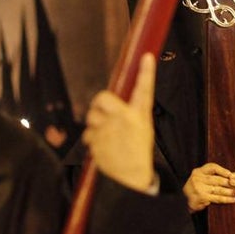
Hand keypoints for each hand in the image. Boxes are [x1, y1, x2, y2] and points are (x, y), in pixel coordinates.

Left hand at [83, 53, 157, 193]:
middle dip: (99, 104)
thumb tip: (115, 102)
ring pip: (91, 117)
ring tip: (106, 136)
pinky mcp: (96, 140)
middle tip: (102, 111)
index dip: (146, 72)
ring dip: (95, 124)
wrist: (131, 176)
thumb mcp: (143, 129)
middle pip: (102, 98)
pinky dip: (92, 140)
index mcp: (140, 114)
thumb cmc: (138, 150)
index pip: (145, 89)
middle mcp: (124, 118)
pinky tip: (103, 147)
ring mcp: (109, 129)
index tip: (147, 57)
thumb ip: (131, 113)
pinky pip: (88, 134)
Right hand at [183, 163, 234, 212]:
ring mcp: (199, 188)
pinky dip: (226, 199)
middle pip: (217, 179)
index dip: (223, 170)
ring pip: (218, 189)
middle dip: (229, 182)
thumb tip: (229, 176)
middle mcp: (198, 178)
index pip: (212, 167)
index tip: (231, 174)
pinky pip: (217, 198)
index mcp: (198, 171)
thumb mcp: (199, 178)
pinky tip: (232, 200)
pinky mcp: (202, 198)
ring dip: (229, 191)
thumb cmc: (194, 188)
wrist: (182, 200)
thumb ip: (209, 175)